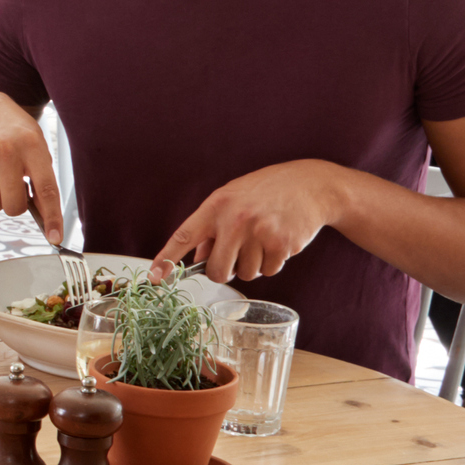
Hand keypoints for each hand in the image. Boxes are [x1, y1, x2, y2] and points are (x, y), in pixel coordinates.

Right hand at [0, 91, 66, 240]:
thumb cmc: (12, 130)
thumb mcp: (34, 143)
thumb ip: (41, 175)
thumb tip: (45, 215)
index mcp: (32, 145)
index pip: (46, 189)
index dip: (53, 217)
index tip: (56, 237)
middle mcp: (7, 150)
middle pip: (14, 206)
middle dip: (15, 206)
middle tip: (15, 190)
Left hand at [155, 160, 347, 284]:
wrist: (310, 185)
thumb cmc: (266, 192)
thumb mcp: (232, 199)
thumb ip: (212, 228)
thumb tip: (195, 260)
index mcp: (217, 205)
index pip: (184, 236)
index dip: (166, 260)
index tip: (154, 279)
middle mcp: (235, 220)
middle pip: (216, 271)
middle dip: (224, 270)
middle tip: (237, 254)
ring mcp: (259, 233)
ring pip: (245, 274)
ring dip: (253, 265)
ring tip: (263, 239)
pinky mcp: (282, 245)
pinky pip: (269, 272)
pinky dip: (273, 263)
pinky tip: (279, 240)